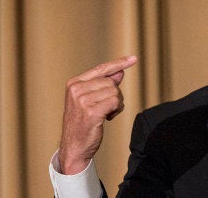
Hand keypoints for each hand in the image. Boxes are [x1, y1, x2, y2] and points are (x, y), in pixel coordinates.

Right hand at [58, 55, 137, 174]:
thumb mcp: (91, 101)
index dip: (119, 63)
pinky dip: (116, 110)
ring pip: (115, 92)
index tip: (133, 59)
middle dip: (115, 95)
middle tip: (106, 109)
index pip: (101, 69)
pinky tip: (107, 118)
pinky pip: (115, 102)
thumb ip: (104, 85)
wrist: (74, 147)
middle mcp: (76, 89)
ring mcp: (82, 100)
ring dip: (116, 104)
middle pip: (111, 82)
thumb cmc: (83, 124)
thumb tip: (119, 72)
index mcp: (74, 84)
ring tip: (105, 114)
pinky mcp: (91, 111)